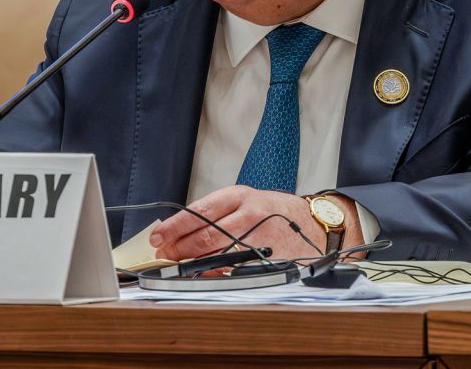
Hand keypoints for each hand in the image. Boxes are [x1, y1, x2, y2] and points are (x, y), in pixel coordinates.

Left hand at [148, 185, 328, 261]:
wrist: (311, 223)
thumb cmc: (274, 212)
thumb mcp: (244, 200)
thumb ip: (216, 214)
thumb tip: (181, 231)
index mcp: (239, 196)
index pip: (199, 211)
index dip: (175, 226)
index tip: (158, 236)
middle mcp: (249, 214)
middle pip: (206, 235)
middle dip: (179, 248)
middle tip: (164, 255)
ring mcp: (260, 237)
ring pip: (219, 254)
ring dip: (194, 263)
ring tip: (178, 266)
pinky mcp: (269, 258)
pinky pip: (237, 269)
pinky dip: (217, 274)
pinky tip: (205, 275)